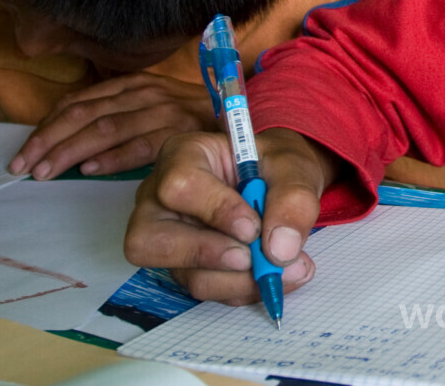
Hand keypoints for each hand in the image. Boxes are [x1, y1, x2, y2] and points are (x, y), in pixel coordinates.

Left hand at [10, 73, 217, 179]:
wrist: (245, 117)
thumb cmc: (193, 117)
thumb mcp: (153, 105)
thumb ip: (118, 114)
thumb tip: (71, 142)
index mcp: (133, 84)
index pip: (79, 102)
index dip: (47, 126)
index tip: (24, 151)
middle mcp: (145, 93)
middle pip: (85, 114)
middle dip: (48, 140)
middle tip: (24, 165)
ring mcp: (163, 110)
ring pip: (105, 128)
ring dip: (70, 151)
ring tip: (46, 172)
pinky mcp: (180, 131)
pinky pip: (140, 144)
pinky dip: (113, 157)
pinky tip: (90, 169)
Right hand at [124, 128, 331, 303]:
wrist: (279, 182)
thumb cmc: (276, 166)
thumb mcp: (294, 167)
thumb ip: (292, 199)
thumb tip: (280, 251)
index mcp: (183, 156)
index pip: (180, 186)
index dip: (217, 211)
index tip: (253, 227)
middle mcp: (161, 200)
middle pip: (150, 240)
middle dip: (209, 256)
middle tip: (254, 259)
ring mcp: (168, 238)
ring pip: (182, 274)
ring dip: (237, 281)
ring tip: (285, 269)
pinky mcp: (186, 267)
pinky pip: (208, 288)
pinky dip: (245, 289)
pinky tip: (279, 276)